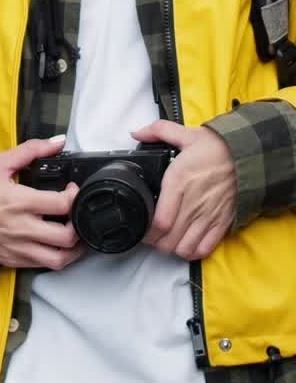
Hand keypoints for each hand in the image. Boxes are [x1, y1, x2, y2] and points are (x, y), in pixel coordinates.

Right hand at [0, 137, 85, 269]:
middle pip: (67, 237)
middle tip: (77, 213)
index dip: (75, 196)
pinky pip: (43, 266)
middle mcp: (22, 229)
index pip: (63, 205)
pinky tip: (54, 243)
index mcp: (20, 202)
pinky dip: (56, 256)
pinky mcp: (14, 261)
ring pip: (60, 260)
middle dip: (81, 224)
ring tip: (75, 234)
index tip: (72, 189)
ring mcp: (19, 249)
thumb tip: (58, 142)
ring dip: (74, 249)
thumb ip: (31, 150)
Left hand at [133, 119, 235, 260]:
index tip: (140, 229)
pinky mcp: (221, 224)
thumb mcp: (185, 133)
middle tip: (150, 235)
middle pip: (168, 240)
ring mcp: (208, 216)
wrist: (247, 156)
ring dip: (172, 248)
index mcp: (179, 181)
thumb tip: (136, 133)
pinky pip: (204, 249)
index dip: (146, 232)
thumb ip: (157, 131)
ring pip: (184, 248)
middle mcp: (192, 203)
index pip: (160, 221)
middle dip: (155, 242)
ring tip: (167, 240)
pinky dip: (193, 252)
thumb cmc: (215, 147)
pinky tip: (187, 243)